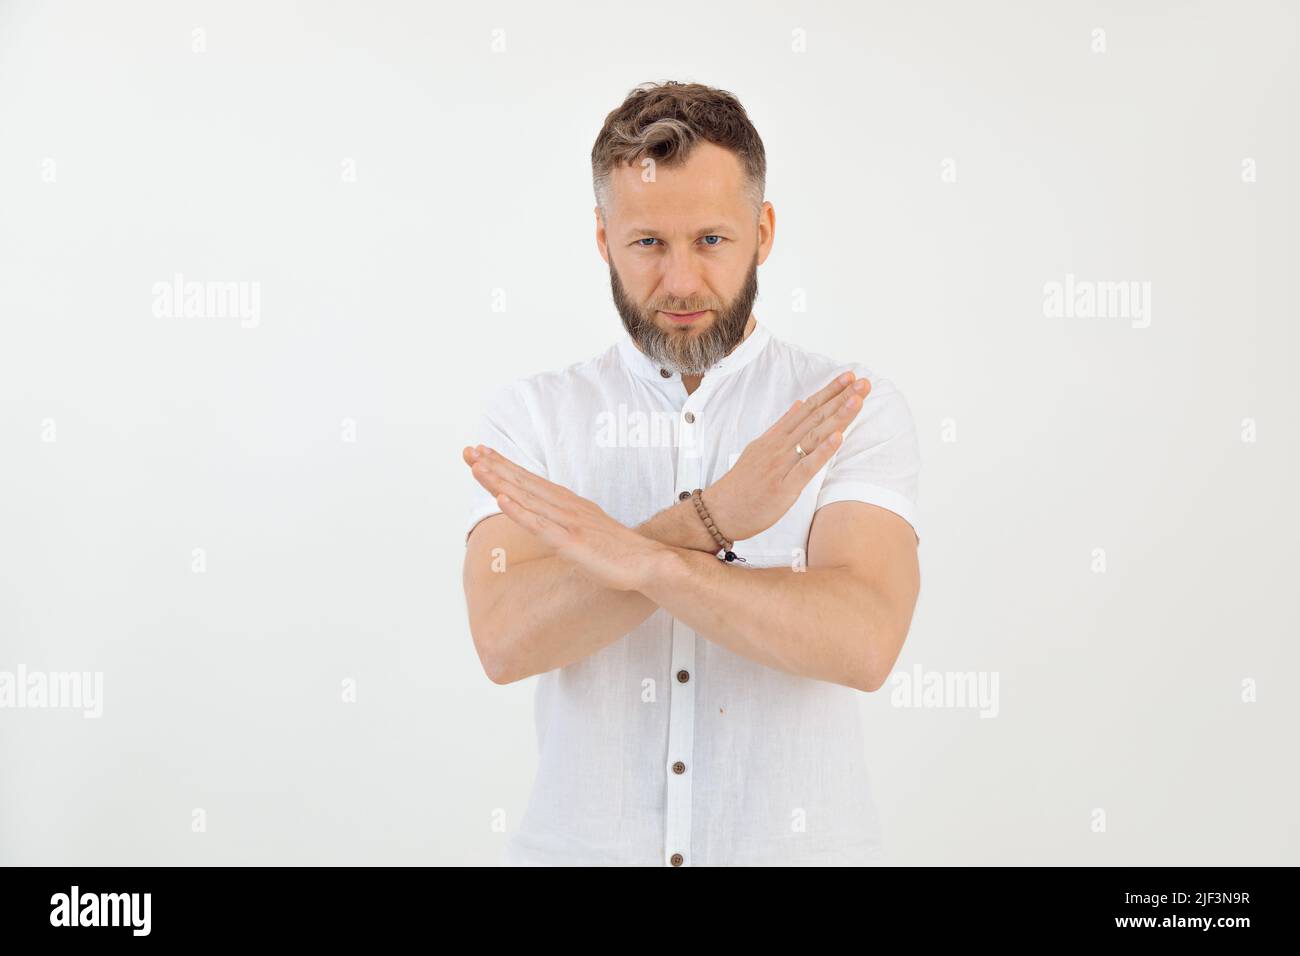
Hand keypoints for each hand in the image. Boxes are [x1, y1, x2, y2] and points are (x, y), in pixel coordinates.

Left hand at [463, 446, 670, 591]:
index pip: (530, 480)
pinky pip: (540, 526)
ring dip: (500, 481)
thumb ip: (564, 521)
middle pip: (523, 482)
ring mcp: (567, 523)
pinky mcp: (571, 542)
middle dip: (494, 466)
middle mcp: (565, 507)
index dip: (504, 465)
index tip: (481, 452)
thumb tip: (547, 518)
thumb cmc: (616, 550)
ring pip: (527, 498)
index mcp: (567, 503)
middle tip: (468, 449)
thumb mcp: (586, 528)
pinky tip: (502, 501)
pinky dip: (520, 512)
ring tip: (477, 466)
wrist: (647, 563)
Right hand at [704, 371, 870, 542]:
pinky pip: (806, 467)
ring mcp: (781, 465)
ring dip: (837, 417)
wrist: (718, 511)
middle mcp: (779, 446)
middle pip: (814, 417)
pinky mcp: (784, 487)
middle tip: (863, 381)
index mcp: (774, 437)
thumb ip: (781, 427)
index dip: (829, 392)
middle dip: (840, 398)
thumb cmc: (740, 485)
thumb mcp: (759, 448)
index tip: (849, 378)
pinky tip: (838, 438)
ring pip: (813, 436)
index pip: (807, 409)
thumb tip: (799, 404)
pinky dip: (822, 452)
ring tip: (856, 400)